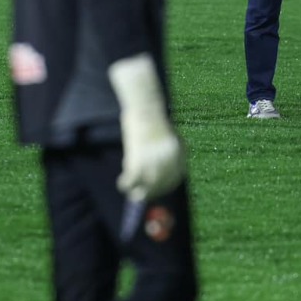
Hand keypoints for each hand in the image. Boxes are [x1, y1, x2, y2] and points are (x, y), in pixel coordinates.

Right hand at [109, 54, 186, 201]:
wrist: (144, 105)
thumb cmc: (153, 118)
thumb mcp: (168, 137)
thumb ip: (169, 153)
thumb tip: (162, 173)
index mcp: (178, 154)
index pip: (174, 179)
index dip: (163, 187)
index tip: (156, 191)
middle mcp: (169, 160)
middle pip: (160, 185)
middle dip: (150, 193)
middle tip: (140, 195)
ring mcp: (154, 161)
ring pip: (146, 186)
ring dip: (137, 192)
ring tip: (130, 192)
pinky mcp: (139, 160)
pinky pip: (132, 180)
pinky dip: (126, 184)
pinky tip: (122, 183)